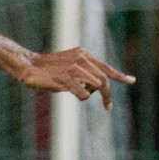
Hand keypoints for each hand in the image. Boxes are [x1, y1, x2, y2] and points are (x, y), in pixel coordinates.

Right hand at [17, 48, 134, 109]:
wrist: (27, 65)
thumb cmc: (47, 69)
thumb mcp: (69, 66)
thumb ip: (84, 71)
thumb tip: (96, 88)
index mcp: (83, 54)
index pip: (106, 67)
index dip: (120, 76)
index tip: (131, 81)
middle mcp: (82, 58)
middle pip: (104, 79)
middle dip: (107, 94)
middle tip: (107, 106)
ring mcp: (74, 68)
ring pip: (97, 85)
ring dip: (91, 94)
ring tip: (80, 94)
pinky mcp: (66, 78)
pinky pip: (84, 93)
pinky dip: (82, 97)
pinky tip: (72, 93)